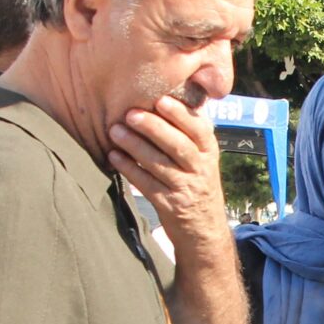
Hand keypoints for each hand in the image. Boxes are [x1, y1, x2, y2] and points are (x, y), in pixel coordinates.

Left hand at [109, 95, 227, 254]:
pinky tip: (114, 157)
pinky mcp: (170, 205)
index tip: (160, 99)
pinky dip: (130, 169)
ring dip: (135, 146)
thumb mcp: (204, 157)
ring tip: (114, 131)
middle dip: (153, 127)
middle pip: (177, 145)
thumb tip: (174, 94)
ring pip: (159, 164)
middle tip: (130, 113)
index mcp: (210, 151)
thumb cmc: (198, 183)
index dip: (180, 114)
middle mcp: (201, 169)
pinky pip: (147, 185)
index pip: (198, 129)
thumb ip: (191, 131)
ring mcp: (186, 188)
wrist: (205, 230)